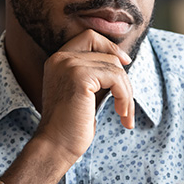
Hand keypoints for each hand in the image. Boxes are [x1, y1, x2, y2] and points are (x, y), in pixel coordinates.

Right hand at [35, 30, 133, 160]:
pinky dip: (125, 97)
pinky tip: (122, 114)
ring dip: (126, 92)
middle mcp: (61, 58)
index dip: (110, 47)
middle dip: (123, 77)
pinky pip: (116, 78)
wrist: (56, 146)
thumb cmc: (72, 125)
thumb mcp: (84, 93)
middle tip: (125, 101)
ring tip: (124, 114)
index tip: (125, 63)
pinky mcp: (80, 77)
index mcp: (58, 60)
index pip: (90, 37)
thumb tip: (122, 61)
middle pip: (107, 53)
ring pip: (115, 67)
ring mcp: (69, 65)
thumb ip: (96, 74)